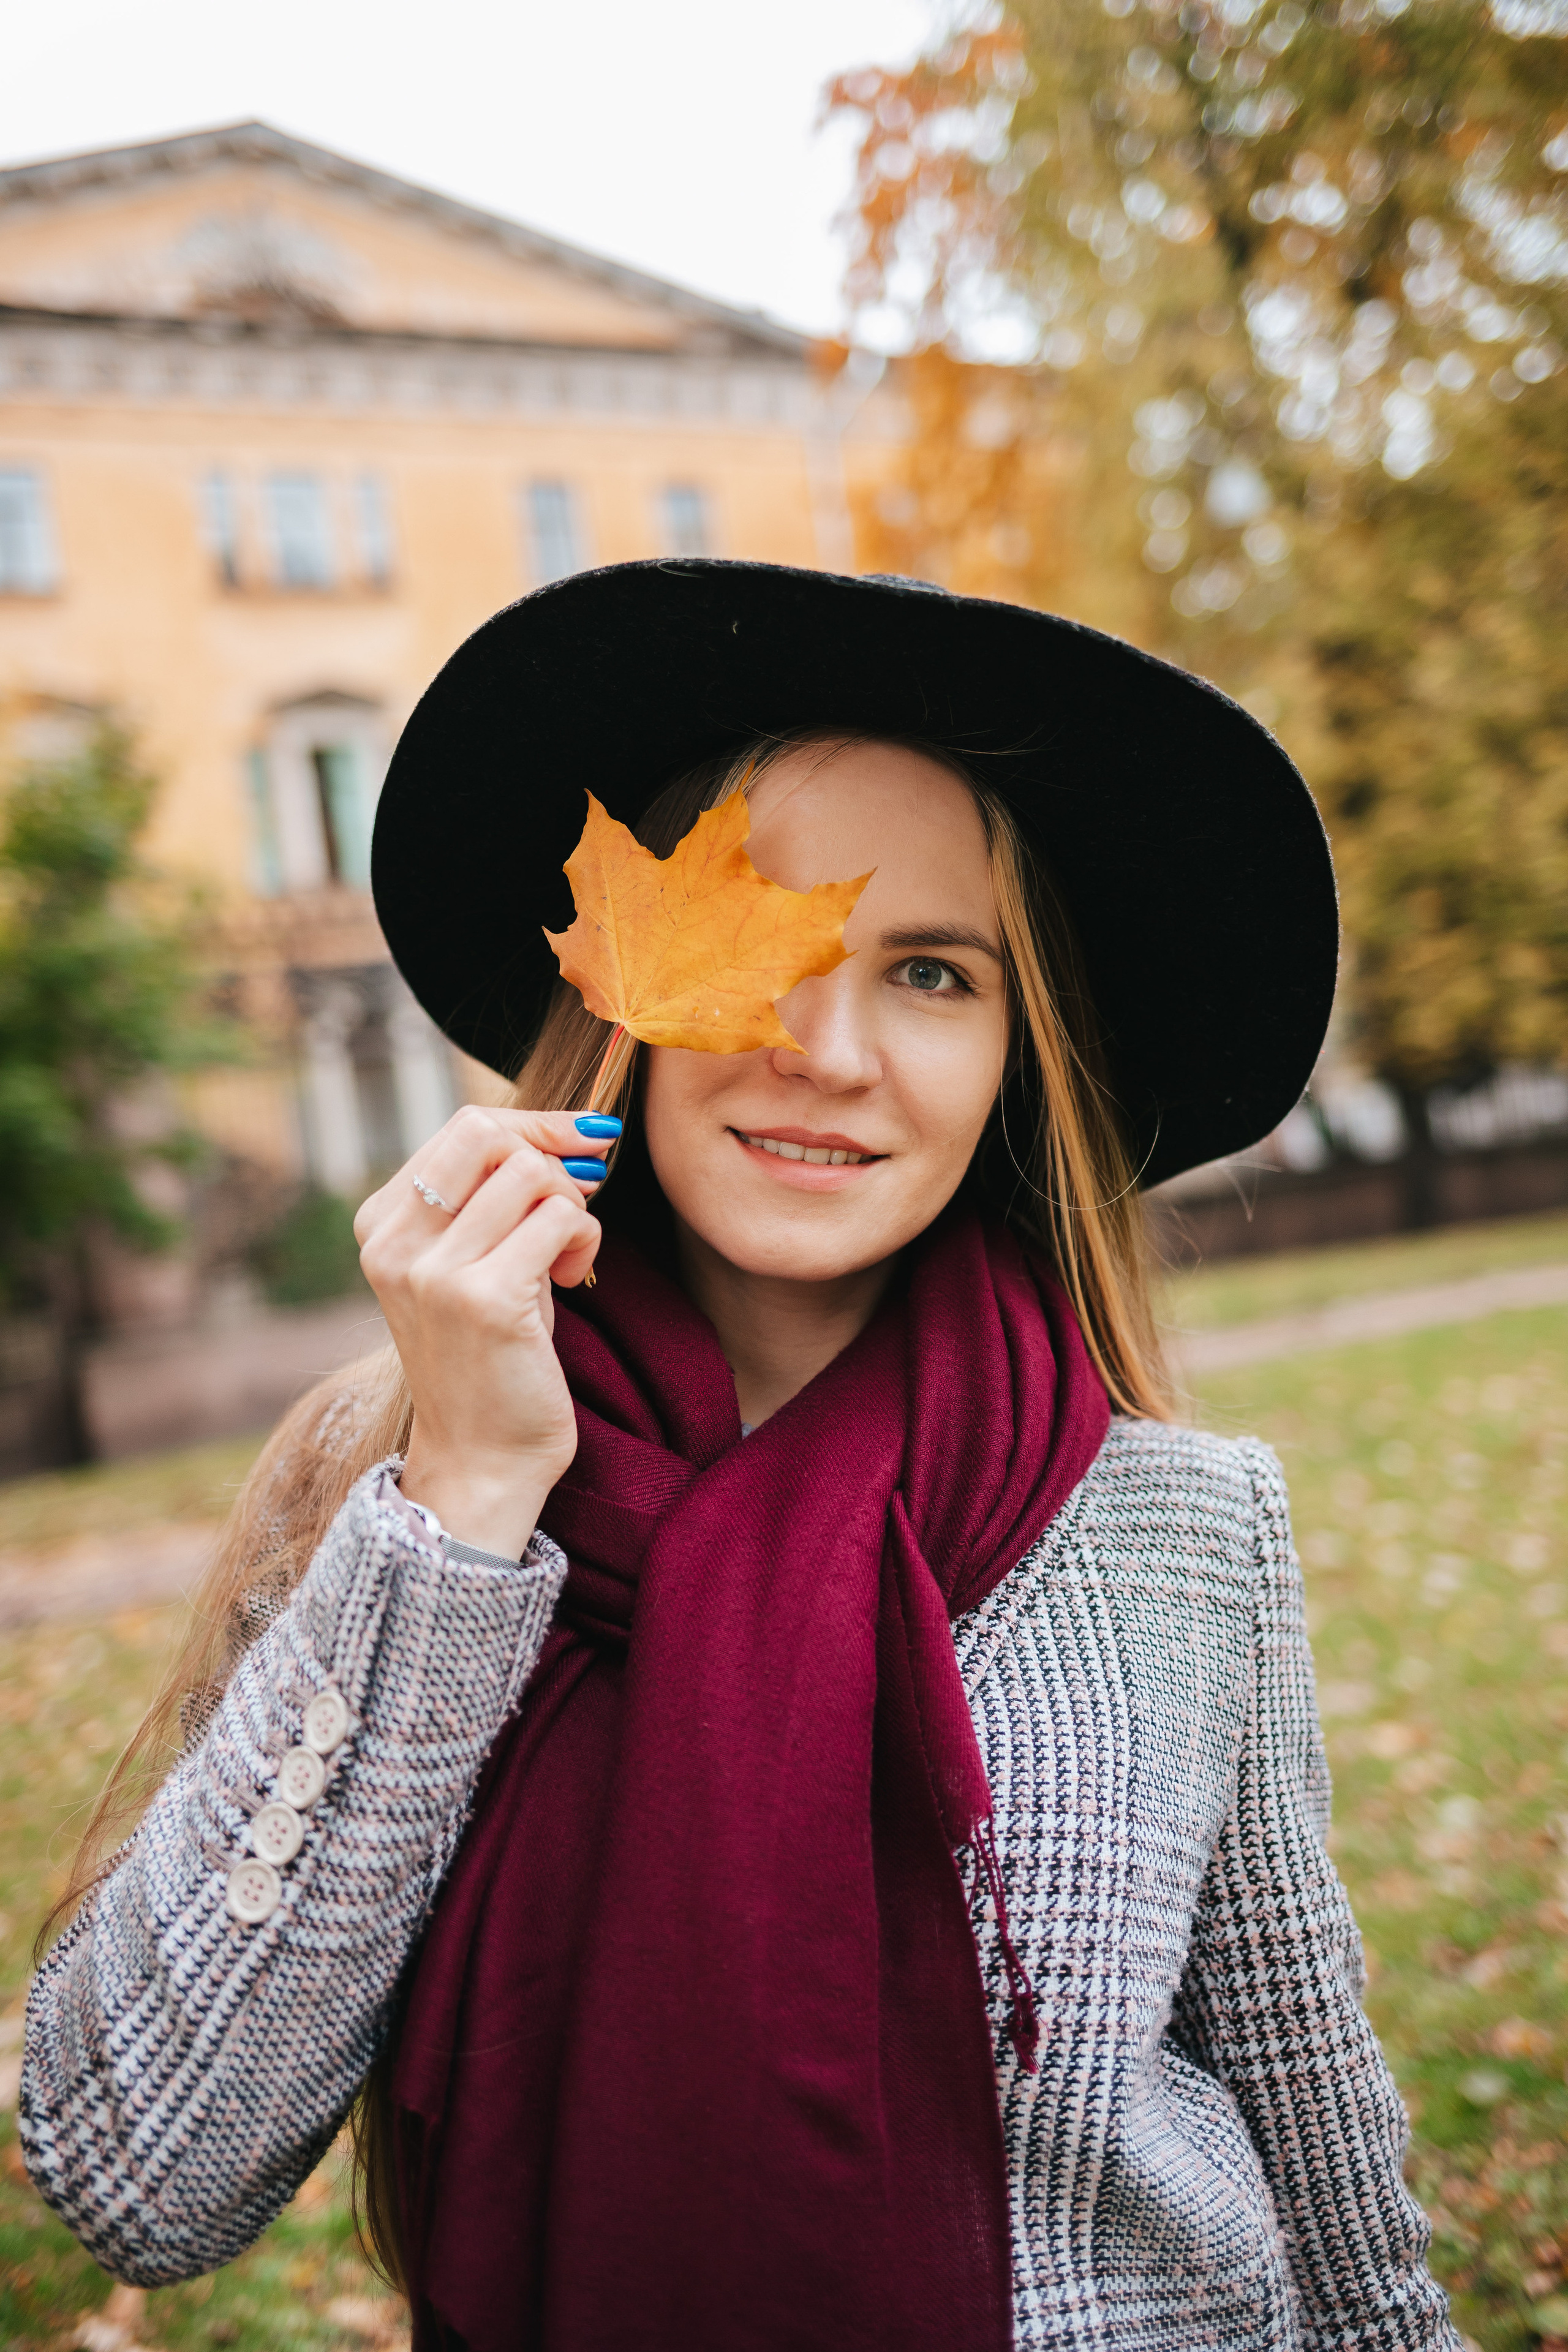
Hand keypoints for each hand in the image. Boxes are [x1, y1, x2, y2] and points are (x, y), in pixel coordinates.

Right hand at [354, 1106, 611, 1558]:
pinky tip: (571, 1283)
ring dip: (572, 1208)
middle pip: (492, 1134)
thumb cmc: (489, 1358)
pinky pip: (562, 1219)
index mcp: (381, 1226)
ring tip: (564, 1260)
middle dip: (553, 1154)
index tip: (584, 1142)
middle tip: (574, 1204)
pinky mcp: (485, 1299)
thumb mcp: (470, 1264)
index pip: (465, 1128)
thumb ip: (491, 1199)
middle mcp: (395, 1243)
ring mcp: (434, 1271)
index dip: (535, 1124)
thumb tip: (570, 1132)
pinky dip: (584, 1242)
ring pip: (533, 1173)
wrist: (480, 1461)